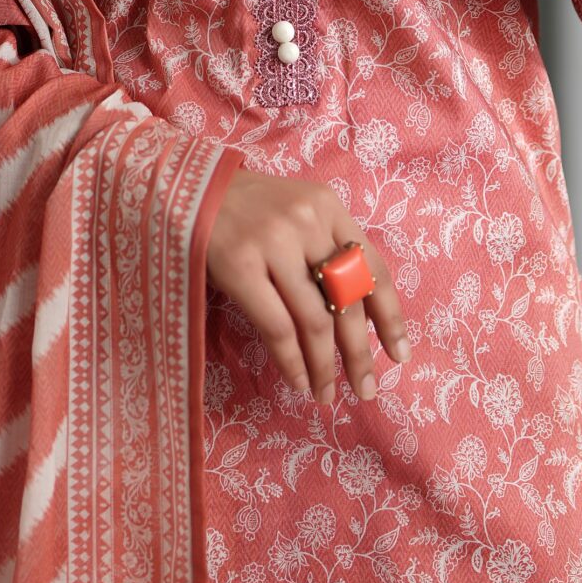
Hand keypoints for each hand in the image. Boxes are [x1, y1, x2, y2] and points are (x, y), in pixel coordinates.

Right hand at [206, 165, 410, 406]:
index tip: (399, 355)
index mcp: (328, 206)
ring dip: (325, 365)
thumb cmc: (244, 209)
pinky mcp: (240, 265)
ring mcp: (273, 242)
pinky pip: (277, 327)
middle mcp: (307, 221)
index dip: (390, 316)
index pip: (373, 267)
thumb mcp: (294, 214)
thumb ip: (323, 250)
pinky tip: (298, 380)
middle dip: (360, 352)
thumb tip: (354, 322)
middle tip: (366, 389)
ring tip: (327, 394)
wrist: (182, 189)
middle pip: (348, 300)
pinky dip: (292, 361)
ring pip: (315, 319)